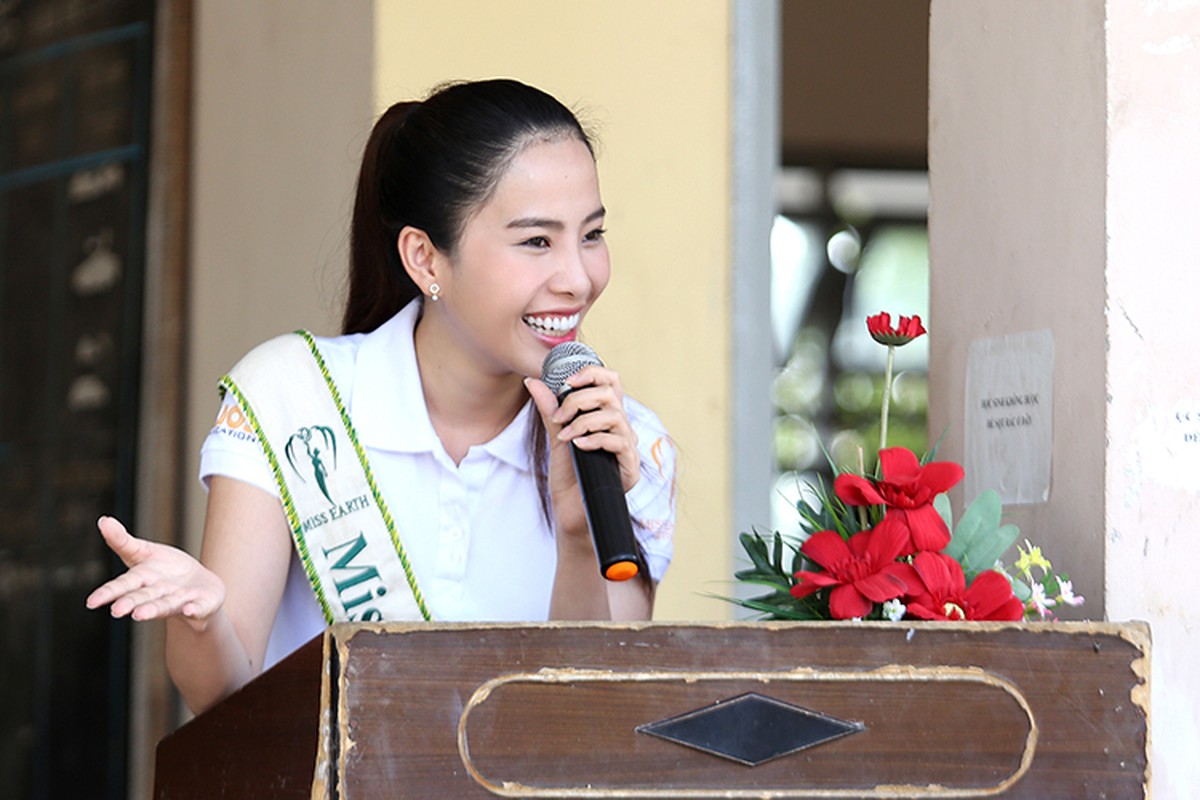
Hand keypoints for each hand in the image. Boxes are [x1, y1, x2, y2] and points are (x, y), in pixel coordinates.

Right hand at [85, 516, 225, 631]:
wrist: (197, 586)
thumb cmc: (164, 569)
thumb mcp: (143, 551)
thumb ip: (122, 541)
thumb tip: (103, 520)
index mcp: (142, 580)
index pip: (123, 585)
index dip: (108, 593)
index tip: (91, 602)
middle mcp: (158, 594)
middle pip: (142, 597)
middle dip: (131, 603)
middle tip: (117, 611)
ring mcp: (179, 600)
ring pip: (165, 604)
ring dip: (154, 609)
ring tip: (140, 615)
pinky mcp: (201, 604)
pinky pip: (198, 607)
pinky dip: (194, 609)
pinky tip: (190, 609)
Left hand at [526, 365, 639, 530]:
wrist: (570, 511)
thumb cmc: (568, 476)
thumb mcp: (556, 437)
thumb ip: (550, 410)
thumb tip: (532, 382)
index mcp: (607, 417)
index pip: (610, 382)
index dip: (592, 374)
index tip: (567, 381)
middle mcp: (621, 429)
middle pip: (612, 393)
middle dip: (581, 399)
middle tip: (559, 415)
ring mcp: (628, 448)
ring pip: (616, 416)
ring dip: (585, 421)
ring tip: (565, 435)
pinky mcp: (630, 468)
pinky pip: (619, 443)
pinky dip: (596, 440)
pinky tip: (578, 446)